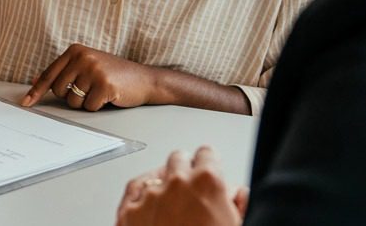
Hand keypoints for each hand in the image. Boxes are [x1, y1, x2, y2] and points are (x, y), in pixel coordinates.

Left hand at [21, 43, 155, 109]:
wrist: (145, 79)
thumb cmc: (113, 75)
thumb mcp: (86, 67)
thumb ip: (63, 72)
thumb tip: (36, 80)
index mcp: (76, 50)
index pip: (50, 74)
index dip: (36, 91)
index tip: (26, 103)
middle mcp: (83, 57)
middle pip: (59, 90)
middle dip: (72, 96)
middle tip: (89, 89)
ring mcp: (94, 70)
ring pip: (73, 100)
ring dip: (85, 102)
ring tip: (100, 91)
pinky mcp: (104, 85)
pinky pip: (89, 107)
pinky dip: (98, 106)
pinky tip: (109, 96)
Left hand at [116, 147, 245, 225]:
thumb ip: (238, 205)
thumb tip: (238, 195)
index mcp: (207, 182)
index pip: (207, 154)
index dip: (210, 164)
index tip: (210, 169)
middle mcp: (176, 183)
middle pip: (179, 159)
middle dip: (186, 171)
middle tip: (192, 188)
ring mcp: (149, 196)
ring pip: (155, 173)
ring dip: (164, 183)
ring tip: (172, 201)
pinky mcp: (127, 211)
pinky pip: (134, 189)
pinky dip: (141, 191)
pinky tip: (150, 199)